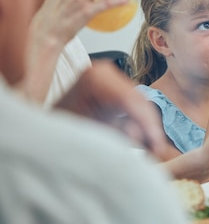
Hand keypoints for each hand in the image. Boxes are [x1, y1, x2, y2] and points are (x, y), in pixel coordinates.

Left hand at [54, 61, 168, 158]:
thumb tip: (140, 137)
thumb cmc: (54, 132)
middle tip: (156, 152)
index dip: (147, 125)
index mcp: (95, 78)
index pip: (131, 100)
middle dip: (150, 128)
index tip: (156, 147)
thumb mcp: (85, 135)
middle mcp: (105, 72)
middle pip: (139, 102)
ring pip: (140, 106)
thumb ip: (114, 134)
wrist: (37, 130)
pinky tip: (144, 142)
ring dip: (147, 129)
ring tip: (151, 151)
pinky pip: (135, 108)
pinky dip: (140, 126)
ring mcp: (110, 79)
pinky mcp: (113, 89)